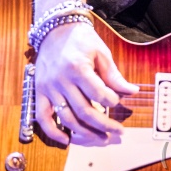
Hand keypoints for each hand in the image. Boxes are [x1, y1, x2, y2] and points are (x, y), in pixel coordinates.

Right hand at [34, 23, 137, 145]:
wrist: (56, 30)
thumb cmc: (81, 40)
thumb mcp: (101, 53)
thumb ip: (113, 75)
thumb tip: (131, 91)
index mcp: (77, 69)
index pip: (98, 94)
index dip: (111, 101)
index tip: (118, 102)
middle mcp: (61, 81)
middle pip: (84, 111)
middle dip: (103, 125)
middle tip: (117, 132)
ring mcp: (48, 89)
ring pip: (67, 118)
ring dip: (85, 133)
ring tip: (101, 138)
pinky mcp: (39, 93)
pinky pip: (43, 118)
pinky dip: (53, 132)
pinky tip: (67, 140)